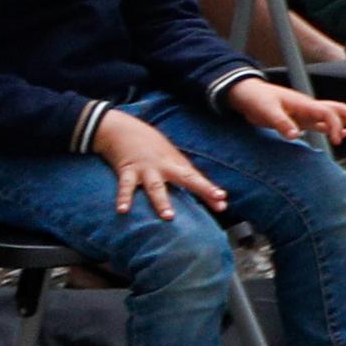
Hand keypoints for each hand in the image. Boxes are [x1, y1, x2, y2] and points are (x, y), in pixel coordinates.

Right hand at [90, 107, 225, 215]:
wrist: (123, 129)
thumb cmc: (151, 148)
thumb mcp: (170, 158)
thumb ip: (183, 175)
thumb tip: (196, 192)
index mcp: (176, 164)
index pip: (197, 179)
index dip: (210, 189)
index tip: (223, 201)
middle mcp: (164, 166)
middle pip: (186, 178)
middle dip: (202, 188)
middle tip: (216, 199)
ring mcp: (146, 169)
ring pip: (156, 186)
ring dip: (162, 201)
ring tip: (168, 216)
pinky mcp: (127, 170)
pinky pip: (126, 186)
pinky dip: (123, 198)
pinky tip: (123, 210)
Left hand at [223, 75, 345, 145]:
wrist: (246, 94)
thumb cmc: (256, 100)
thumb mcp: (266, 112)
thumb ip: (281, 123)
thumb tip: (295, 135)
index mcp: (303, 104)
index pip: (328, 113)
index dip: (336, 125)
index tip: (339, 140)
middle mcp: (309, 107)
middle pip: (339, 109)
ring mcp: (306, 112)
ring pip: (334, 115)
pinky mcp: (301, 118)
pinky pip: (323, 123)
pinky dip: (335, 128)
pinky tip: (343, 135)